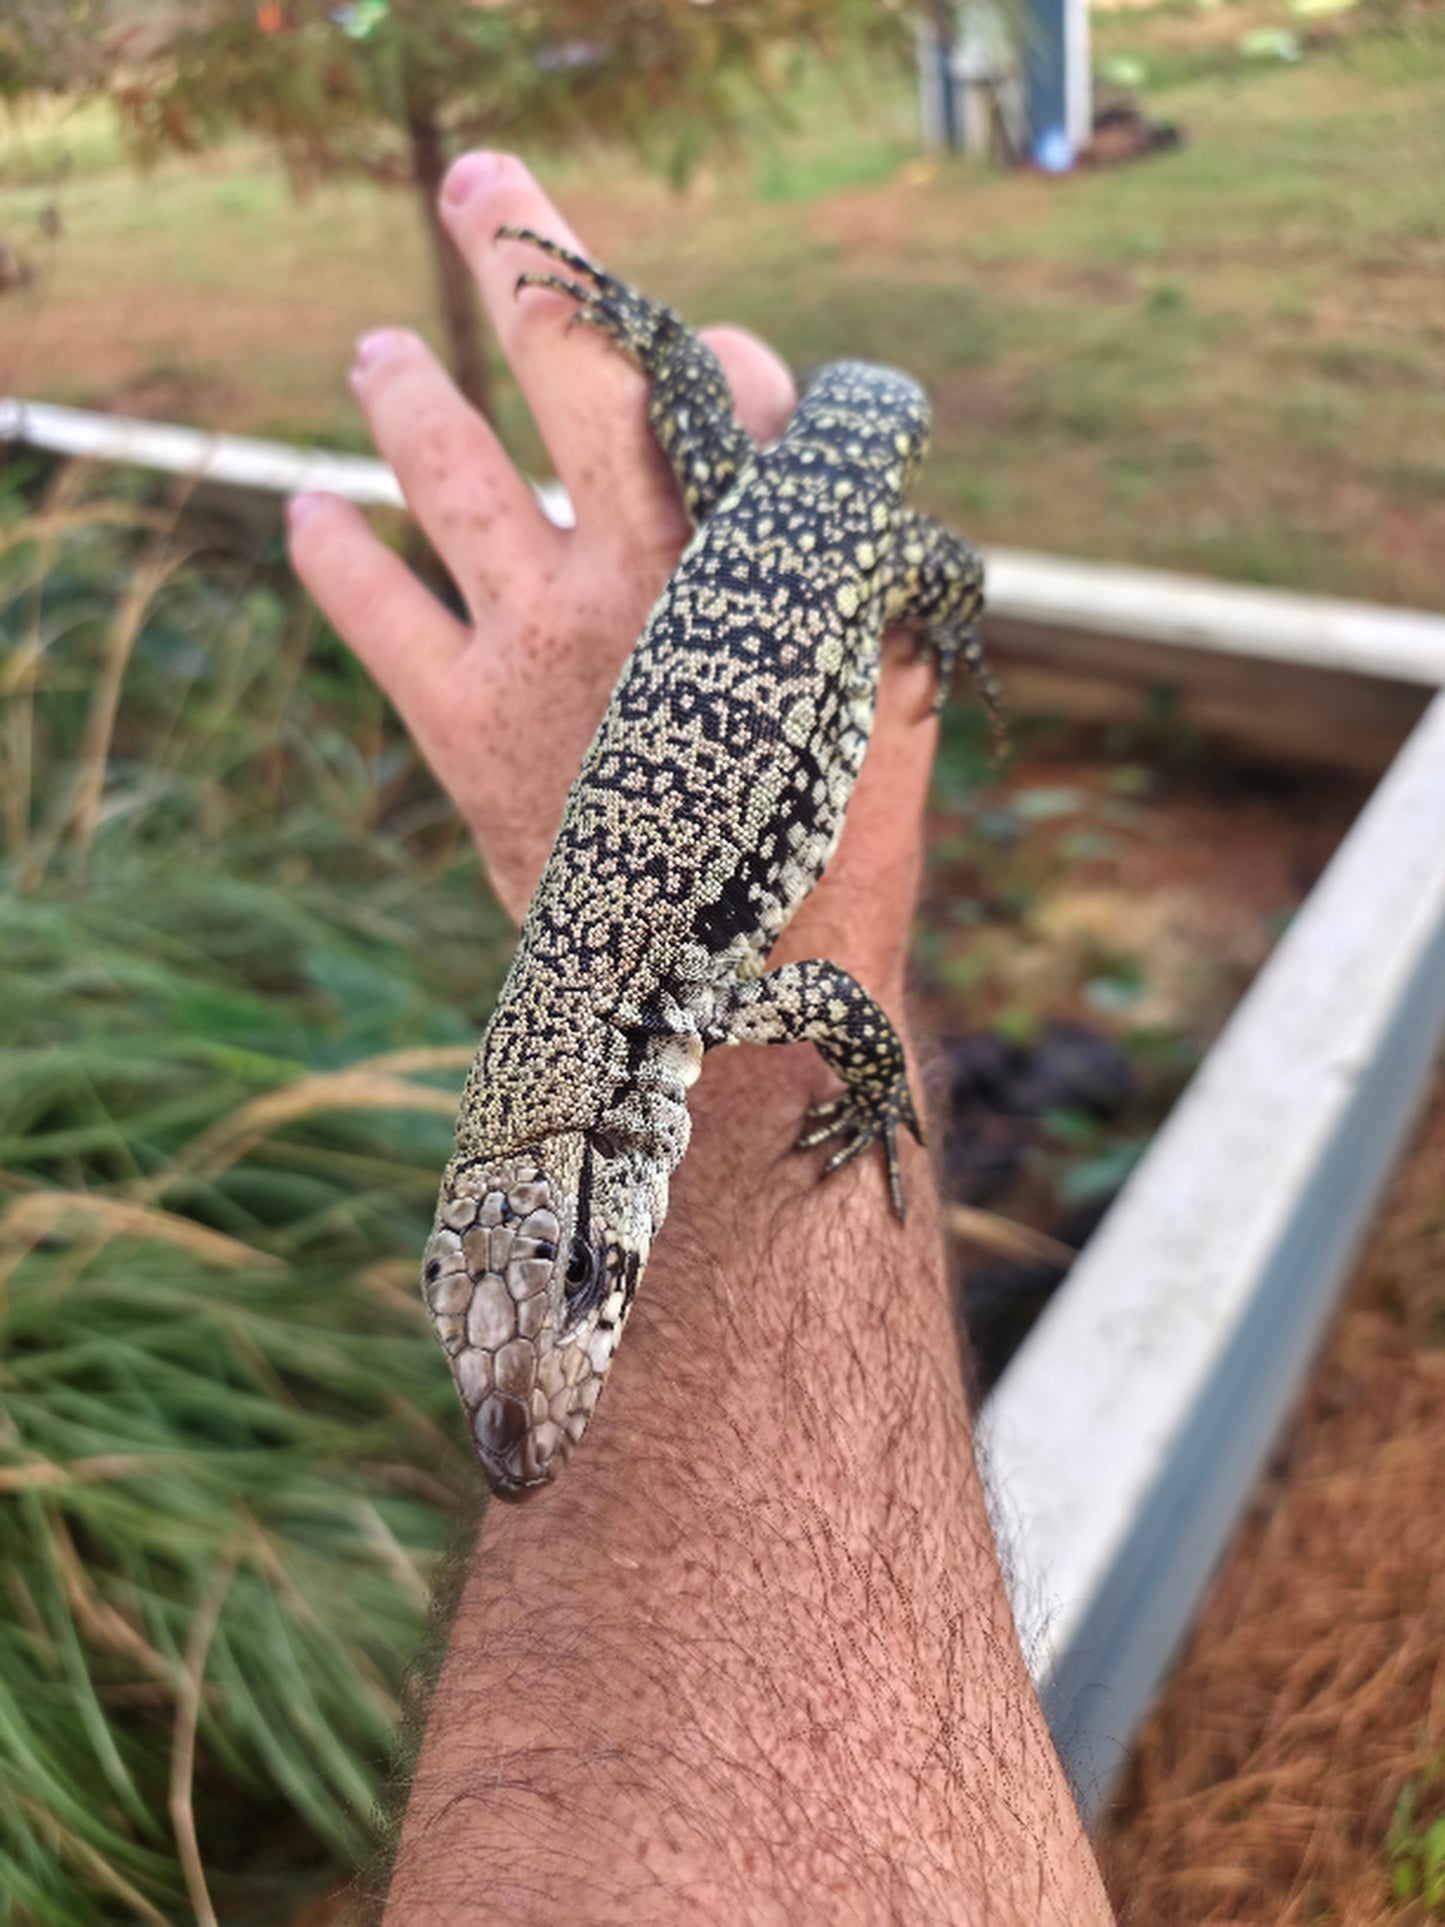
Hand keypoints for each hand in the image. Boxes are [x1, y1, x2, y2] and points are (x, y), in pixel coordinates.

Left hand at [287, 151, 938, 1000]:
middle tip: (482, 181)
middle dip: (527, 251)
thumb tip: (826, 466)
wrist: (735, 994)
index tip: (713, 373)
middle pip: (574, 362)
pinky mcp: (460, 719)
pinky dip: (333, 553)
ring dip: (405, 389)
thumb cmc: (830, 840)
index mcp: (761, 548)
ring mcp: (539, 635)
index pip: (726, 380)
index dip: (718, 358)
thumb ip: (863, 568)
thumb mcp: (886, 690)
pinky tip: (307, 512)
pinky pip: (374, 608)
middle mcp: (643, 565)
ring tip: (374, 353)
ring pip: (448, 463)